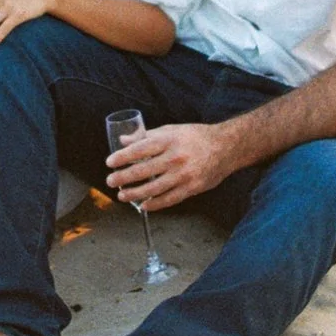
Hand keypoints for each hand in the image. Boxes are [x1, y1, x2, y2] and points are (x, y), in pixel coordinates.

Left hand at [104, 123, 234, 212]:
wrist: (226, 147)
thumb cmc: (195, 136)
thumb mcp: (171, 130)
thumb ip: (147, 136)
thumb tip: (123, 140)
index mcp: (169, 140)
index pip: (140, 149)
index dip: (123, 157)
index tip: (110, 162)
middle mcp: (175, 157)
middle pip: (143, 170)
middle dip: (123, 177)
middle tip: (110, 181)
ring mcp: (184, 174)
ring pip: (154, 188)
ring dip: (135, 193)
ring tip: (122, 196)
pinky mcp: (192, 188)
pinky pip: (169, 199)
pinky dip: (155, 204)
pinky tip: (143, 205)